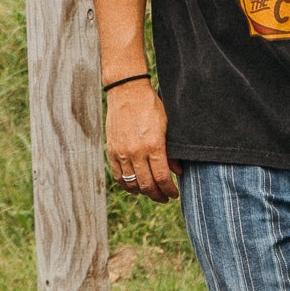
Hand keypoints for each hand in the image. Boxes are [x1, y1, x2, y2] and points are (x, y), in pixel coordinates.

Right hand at [106, 78, 177, 200]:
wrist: (127, 92)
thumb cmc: (151, 106)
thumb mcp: (167, 126)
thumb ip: (171, 151)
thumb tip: (178, 172)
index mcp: (154, 145)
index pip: (162, 178)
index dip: (169, 190)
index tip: (174, 194)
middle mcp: (136, 152)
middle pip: (147, 185)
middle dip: (158, 195)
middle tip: (164, 198)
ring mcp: (122, 152)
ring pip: (132, 183)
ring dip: (143, 192)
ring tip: (151, 193)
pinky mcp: (111, 150)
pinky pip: (118, 176)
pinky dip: (127, 185)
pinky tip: (135, 186)